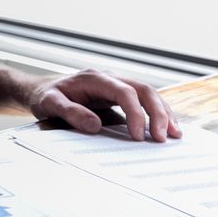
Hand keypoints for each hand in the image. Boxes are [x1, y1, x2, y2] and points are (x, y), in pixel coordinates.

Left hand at [28, 68, 181, 141]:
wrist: (42, 90)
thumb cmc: (46, 97)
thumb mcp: (49, 104)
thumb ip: (69, 112)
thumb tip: (95, 126)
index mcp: (94, 78)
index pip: (124, 92)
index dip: (136, 113)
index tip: (138, 137)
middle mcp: (109, 78)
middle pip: (143, 89)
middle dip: (158, 113)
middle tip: (164, 138)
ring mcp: (117, 84)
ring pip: (148, 93)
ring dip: (164, 113)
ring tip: (175, 135)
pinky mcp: (120, 94)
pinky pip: (144, 101)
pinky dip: (158, 113)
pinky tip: (167, 128)